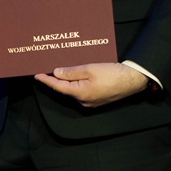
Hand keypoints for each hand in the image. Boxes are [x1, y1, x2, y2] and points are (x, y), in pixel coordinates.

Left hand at [34, 62, 148, 107]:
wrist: (133, 80)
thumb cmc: (113, 74)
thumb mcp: (89, 69)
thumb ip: (71, 72)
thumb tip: (56, 73)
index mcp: (80, 94)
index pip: (58, 87)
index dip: (46, 80)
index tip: (37, 75)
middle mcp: (83, 101)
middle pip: (66, 89)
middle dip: (58, 79)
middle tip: (49, 68)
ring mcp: (91, 102)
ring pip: (74, 90)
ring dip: (69, 80)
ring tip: (64, 69)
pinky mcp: (97, 100)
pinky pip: (83, 91)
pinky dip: (78, 83)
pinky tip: (78, 75)